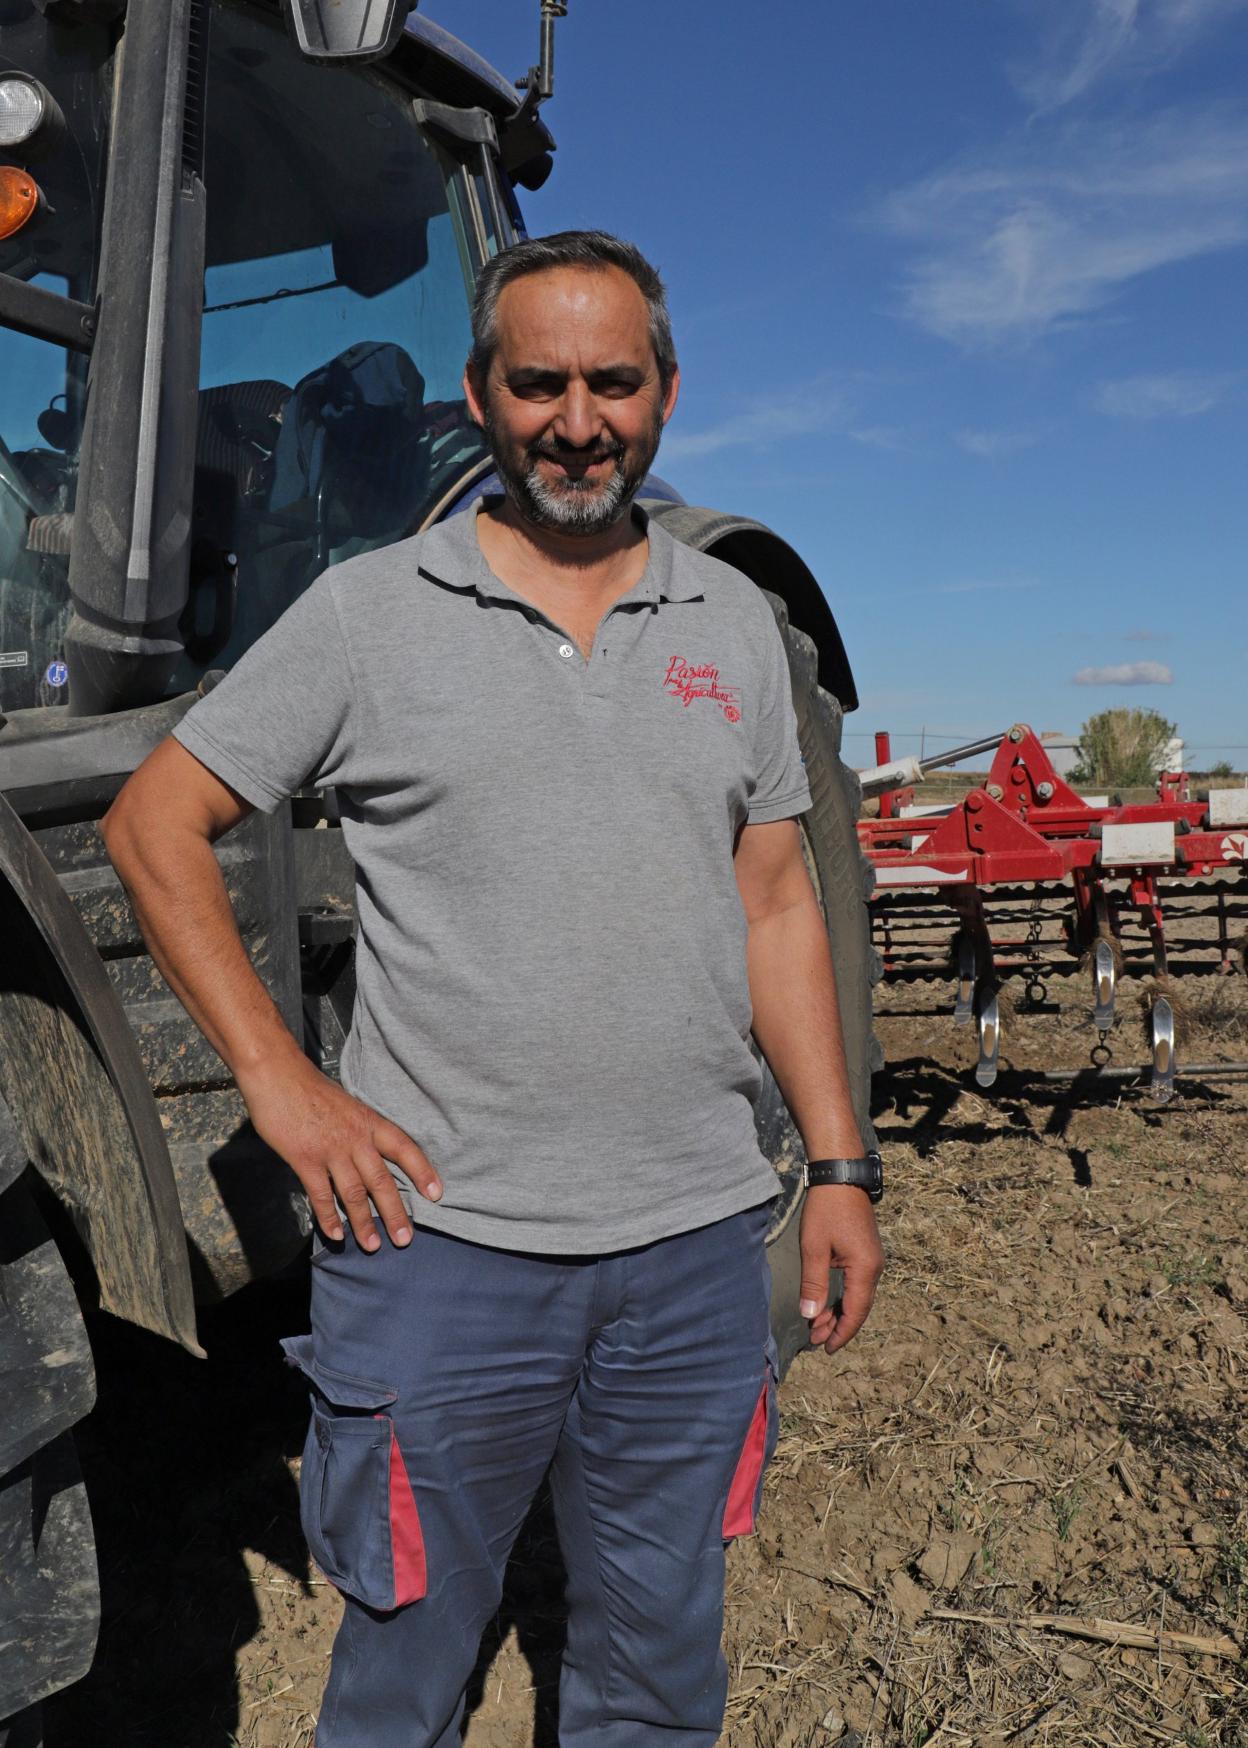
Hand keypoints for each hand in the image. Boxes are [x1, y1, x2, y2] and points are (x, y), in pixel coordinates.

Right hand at [236, 1051, 441, 1252]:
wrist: (277, 1074)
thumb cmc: (310, 1089)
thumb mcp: (347, 1104)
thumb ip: (358, 1130)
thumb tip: (367, 1155)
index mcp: (369, 1122)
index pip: (404, 1148)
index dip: (422, 1172)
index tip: (437, 1194)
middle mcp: (355, 1138)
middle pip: (382, 1180)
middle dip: (395, 1212)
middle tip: (406, 1239)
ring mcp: (330, 1150)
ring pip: (353, 1194)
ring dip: (364, 1223)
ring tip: (374, 1245)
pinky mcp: (305, 1159)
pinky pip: (321, 1195)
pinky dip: (329, 1217)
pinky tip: (336, 1234)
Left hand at [798, 1184, 884, 1353]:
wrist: (841, 1176)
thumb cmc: (826, 1210)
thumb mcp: (814, 1248)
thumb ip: (813, 1284)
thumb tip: (810, 1316)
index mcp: (865, 1269)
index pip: (856, 1312)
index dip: (841, 1333)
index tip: (825, 1348)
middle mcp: (874, 1268)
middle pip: (859, 1308)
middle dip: (837, 1326)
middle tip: (814, 1340)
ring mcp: (872, 1260)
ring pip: (858, 1296)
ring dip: (838, 1311)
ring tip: (816, 1325)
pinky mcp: (865, 1252)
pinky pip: (857, 1284)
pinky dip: (842, 1297)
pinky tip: (826, 1302)